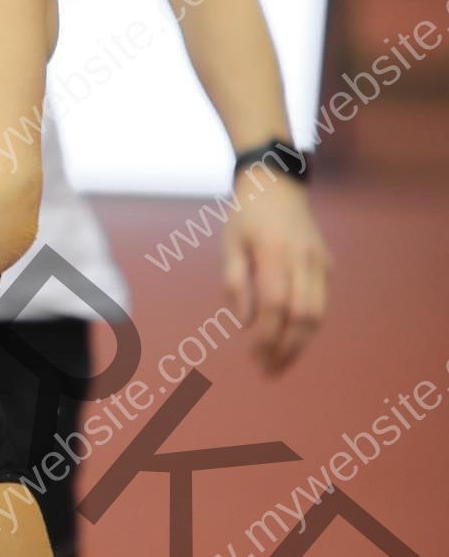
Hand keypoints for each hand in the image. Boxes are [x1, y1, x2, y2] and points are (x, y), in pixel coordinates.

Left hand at [222, 173, 332, 374]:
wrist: (277, 185)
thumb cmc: (245, 216)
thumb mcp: (229, 243)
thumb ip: (235, 283)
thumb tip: (245, 323)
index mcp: (273, 251)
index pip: (275, 305)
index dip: (267, 336)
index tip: (254, 357)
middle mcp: (302, 258)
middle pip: (302, 316)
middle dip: (286, 348)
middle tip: (268, 370)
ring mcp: (319, 261)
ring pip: (317, 314)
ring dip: (300, 344)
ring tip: (279, 364)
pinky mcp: (327, 264)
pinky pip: (320, 302)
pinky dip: (307, 326)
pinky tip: (290, 339)